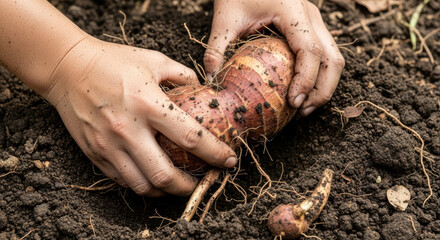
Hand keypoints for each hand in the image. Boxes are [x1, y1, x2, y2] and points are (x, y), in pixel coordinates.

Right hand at [44, 37, 236, 196]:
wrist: (66, 68)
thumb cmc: (112, 61)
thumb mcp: (153, 60)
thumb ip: (182, 74)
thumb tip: (202, 86)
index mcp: (148, 104)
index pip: (191, 137)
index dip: (215, 153)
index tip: (228, 161)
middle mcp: (129, 129)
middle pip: (164, 175)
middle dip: (188, 186)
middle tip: (200, 182)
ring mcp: (109, 145)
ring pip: (141, 185)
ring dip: (164, 191)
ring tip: (175, 185)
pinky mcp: (94, 152)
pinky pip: (121, 180)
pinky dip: (141, 184)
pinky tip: (150, 177)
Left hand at [204, 0, 344, 116]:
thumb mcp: (224, 18)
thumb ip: (216, 49)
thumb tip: (211, 82)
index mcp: (292, 11)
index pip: (310, 51)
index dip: (306, 80)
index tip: (293, 103)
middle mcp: (310, 15)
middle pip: (332, 58)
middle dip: (322, 90)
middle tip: (301, 112)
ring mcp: (314, 20)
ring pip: (334, 57)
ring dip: (325, 85)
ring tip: (304, 107)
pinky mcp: (311, 26)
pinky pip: (325, 54)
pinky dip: (319, 75)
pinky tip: (302, 91)